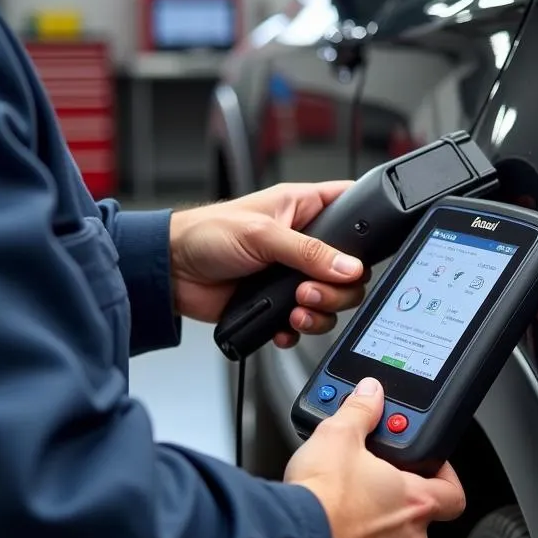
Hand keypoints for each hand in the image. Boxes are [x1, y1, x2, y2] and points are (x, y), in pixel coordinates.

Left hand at [169, 182, 366, 347]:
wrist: (171, 273)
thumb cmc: (206, 234)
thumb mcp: (262, 235)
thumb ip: (309, 251)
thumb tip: (348, 267)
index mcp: (303, 208)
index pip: (353, 207)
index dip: (367, 225)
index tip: (362, 249)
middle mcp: (303, 242)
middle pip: (349, 269)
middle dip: (337, 288)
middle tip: (308, 290)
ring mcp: (292, 275)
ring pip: (331, 300)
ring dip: (319, 311)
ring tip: (294, 309)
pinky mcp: (277, 303)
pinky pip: (304, 323)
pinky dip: (298, 330)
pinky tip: (283, 325)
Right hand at [284, 377, 466, 537]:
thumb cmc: (318, 499)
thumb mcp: (338, 436)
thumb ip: (361, 411)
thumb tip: (371, 394)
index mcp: (415, 502)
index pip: (454, 494)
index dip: (445, 478)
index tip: (429, 470)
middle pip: (418, 522)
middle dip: (395, 507)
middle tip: (368, 491)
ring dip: (375, 537)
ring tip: (345, 518)